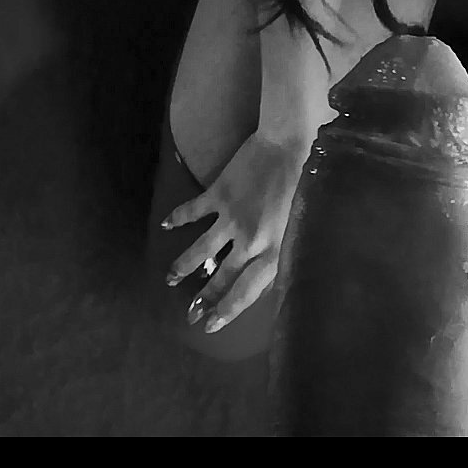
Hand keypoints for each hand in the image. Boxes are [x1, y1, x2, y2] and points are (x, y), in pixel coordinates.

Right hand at [162, 128, 308, 332]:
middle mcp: (250, 240)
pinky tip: (166, 225)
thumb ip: (281, 250)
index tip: (211, 325)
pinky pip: (193, 212)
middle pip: (222, 277)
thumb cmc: (301, 182)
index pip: (246, 292)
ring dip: (184, 266)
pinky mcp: (219, 194)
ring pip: (201, 251)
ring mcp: (231, 218)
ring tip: (171, 278)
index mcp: (273, 250)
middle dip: (204, 299)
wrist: (290, 142)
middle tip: (190, 314)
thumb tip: (265, 275)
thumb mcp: (298, 225)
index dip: (227, 311)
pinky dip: (178, 218)